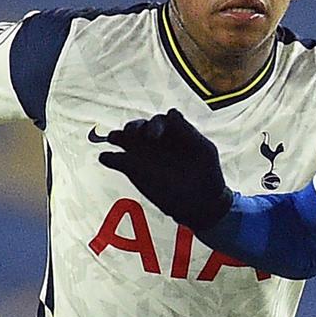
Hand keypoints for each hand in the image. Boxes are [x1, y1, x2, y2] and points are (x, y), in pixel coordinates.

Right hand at [98, 110, 232, 230]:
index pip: (160, 120)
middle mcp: (156, 140)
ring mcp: (143, 154)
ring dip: (119, 136)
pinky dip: (109, 157)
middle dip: (135, 127)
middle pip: (139, 126)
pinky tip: (108, 158)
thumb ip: (189, 132)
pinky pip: (114, 159)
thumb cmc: (208, 174)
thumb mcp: (204, 151)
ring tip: (116, 139)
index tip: (157, 136)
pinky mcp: (131, 169)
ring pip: (124, 137)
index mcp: (173, 132)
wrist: (201, 204)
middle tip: (134, 135)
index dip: (158, 124)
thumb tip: (171, 112)